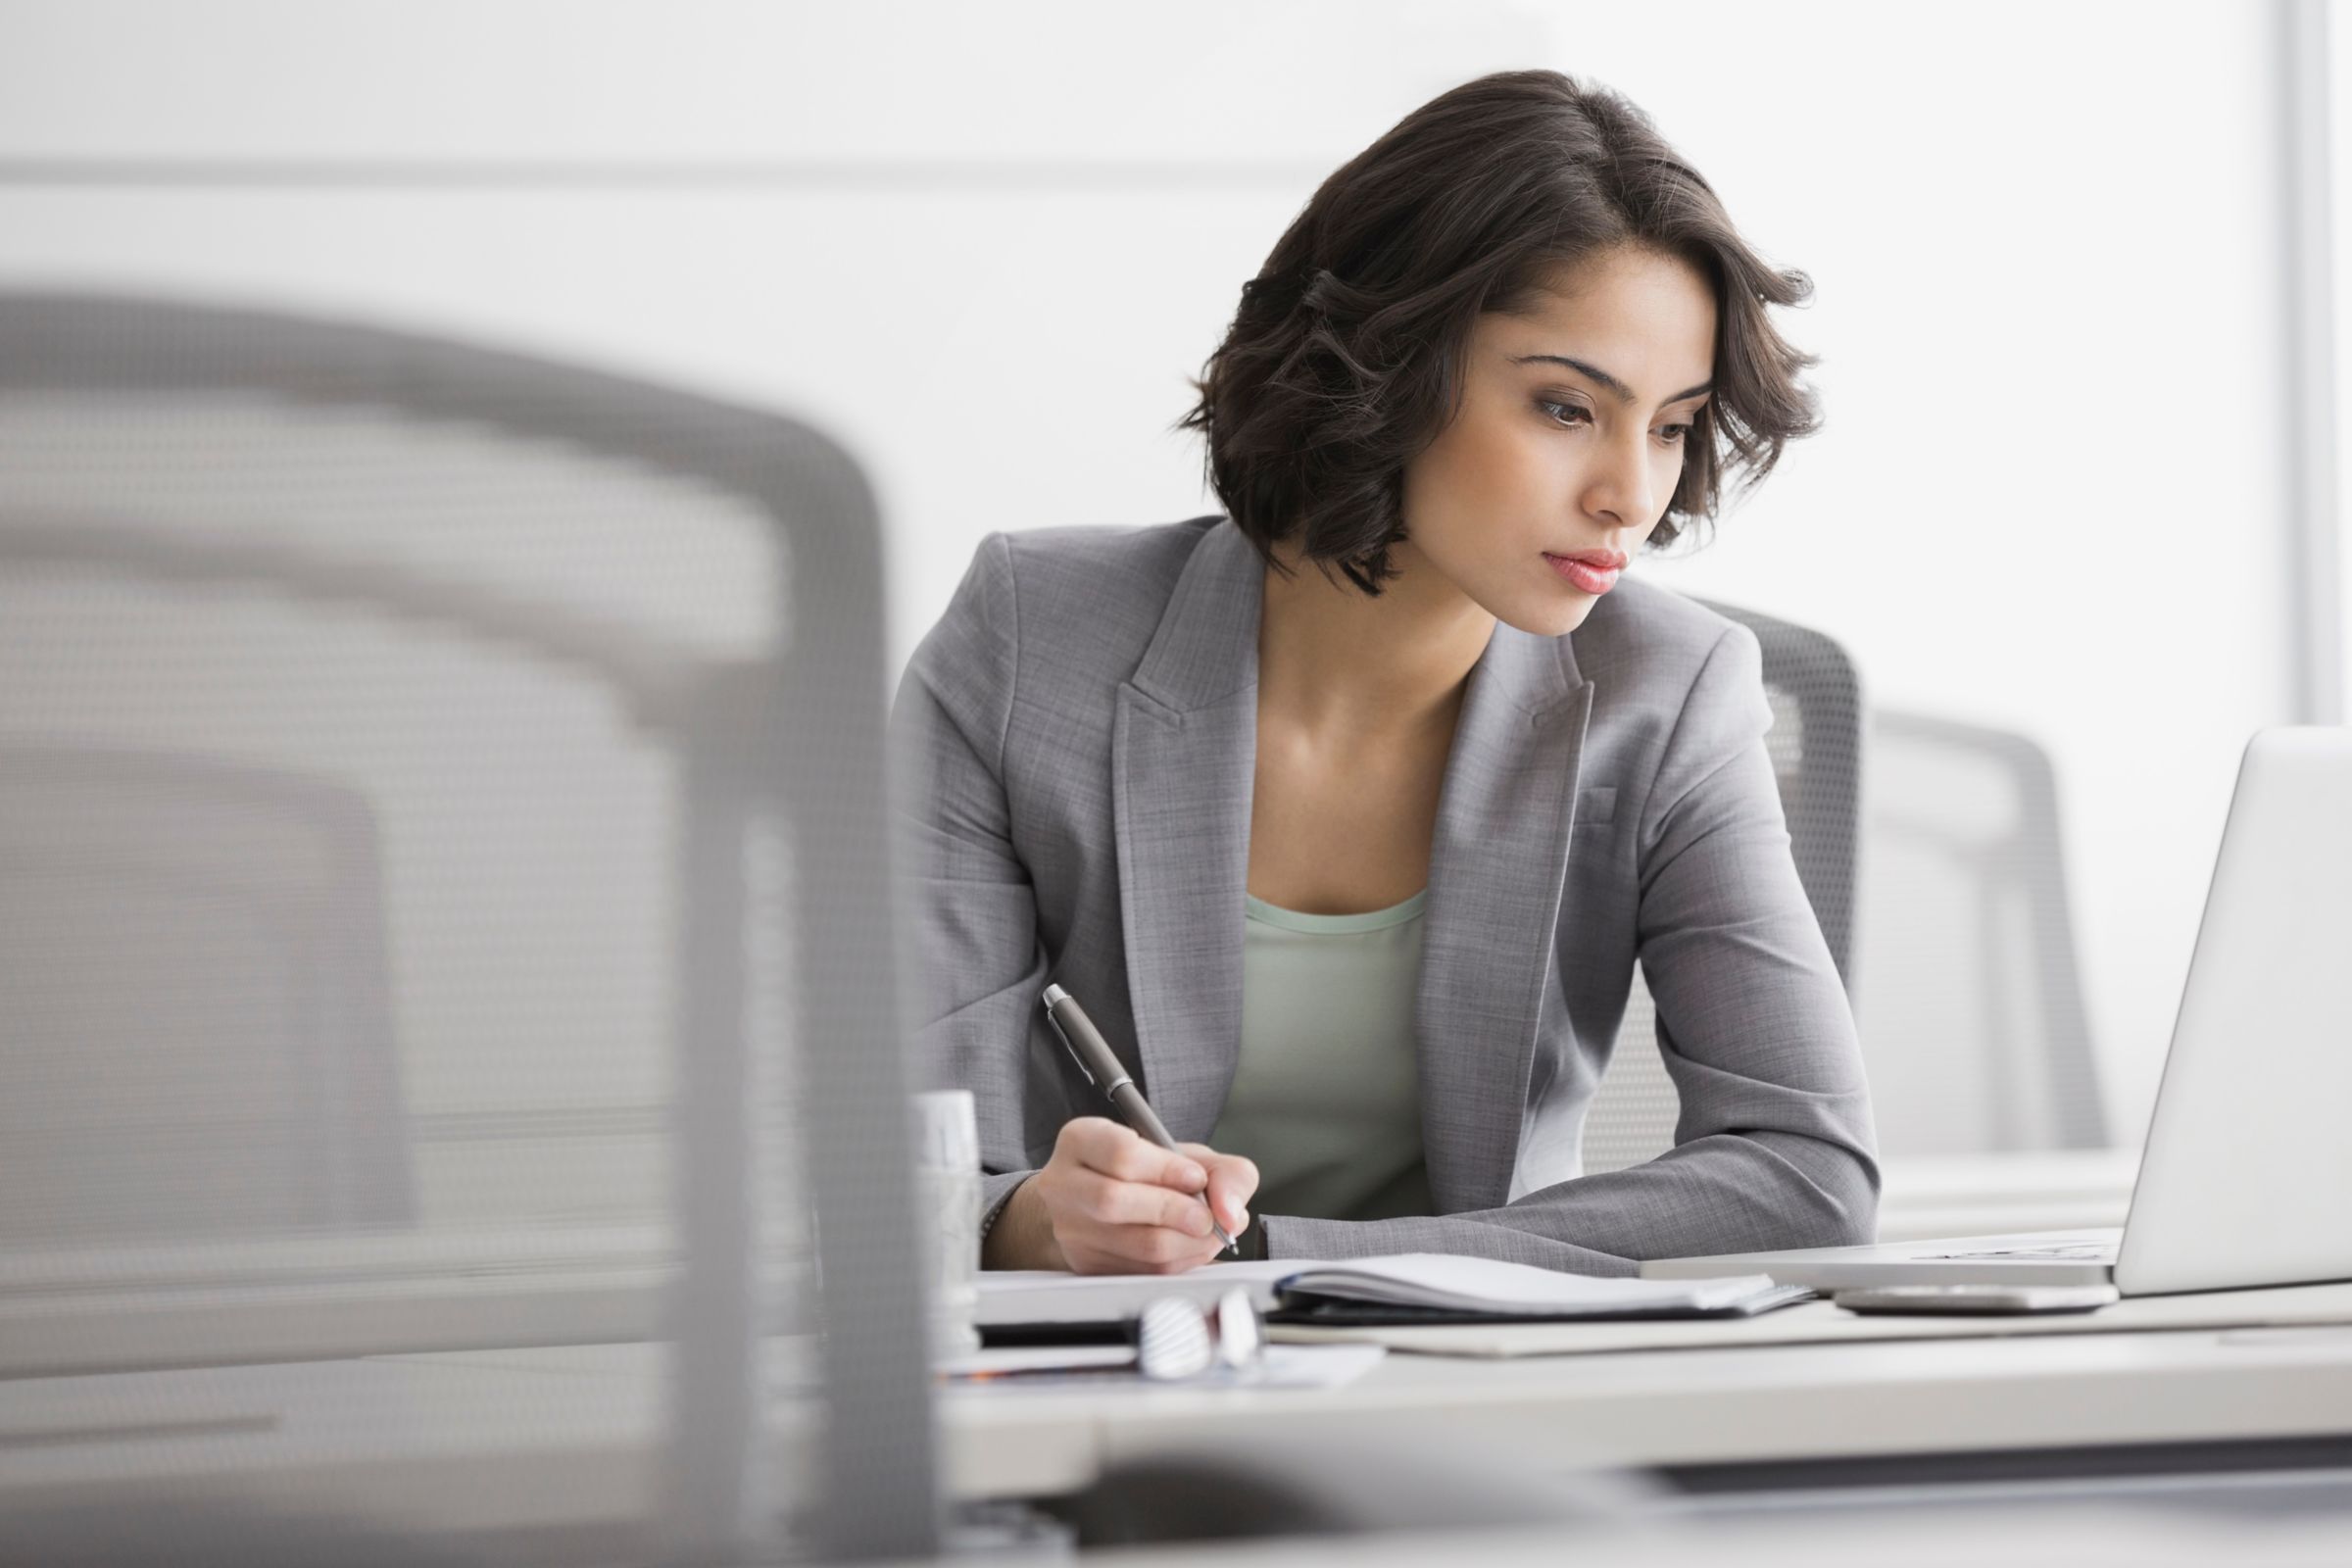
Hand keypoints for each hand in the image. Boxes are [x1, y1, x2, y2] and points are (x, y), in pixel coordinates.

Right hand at [985, 1118, 1258, 1273]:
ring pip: (1133, 1244)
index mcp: (1081, 1141)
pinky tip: (1188, 1248)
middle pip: (1115, 1201)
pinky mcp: (1085, 1265)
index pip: (1120, 1154)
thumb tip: (1230, 1211)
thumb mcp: (1187, 1156)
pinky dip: (1178, 1263)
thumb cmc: (1147, 1173)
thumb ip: (1224, 1172)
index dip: (1167, 1169)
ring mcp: (1070, 1229)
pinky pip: (1141, 1272)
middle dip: (1176, 1211)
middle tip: (1207, 1217)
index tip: (1197, 1178)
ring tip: (1207, 1232)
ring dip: (1186, 1242)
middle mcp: (1064, 1184)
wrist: (1107, 1201)